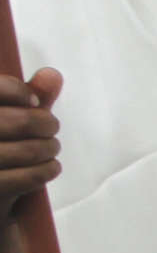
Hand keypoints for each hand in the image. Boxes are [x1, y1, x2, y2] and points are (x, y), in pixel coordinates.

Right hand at [0, 66, 59, 206]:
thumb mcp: (6, 122)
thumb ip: (25, 97)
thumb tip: (53, 74)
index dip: (16, 90)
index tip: (34, 101)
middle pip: (15, 122)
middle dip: (44, 123)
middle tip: (52, 127)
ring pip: (25, 151)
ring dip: (48, 148)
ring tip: (52, 148)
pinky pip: (25, 178)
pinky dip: (46, 171)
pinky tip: (50, 167)